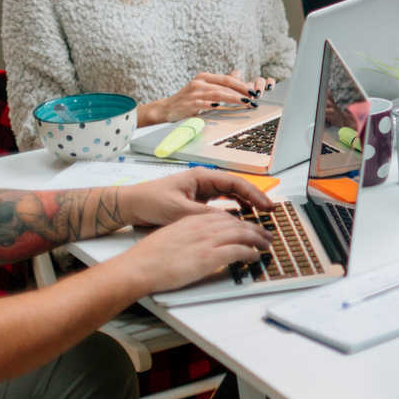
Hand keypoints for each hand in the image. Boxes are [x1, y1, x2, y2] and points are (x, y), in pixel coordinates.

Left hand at [119, 168, 272, 226]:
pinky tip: (240, 216)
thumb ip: (205, 215)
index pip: (235, 182)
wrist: (129, 205)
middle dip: (254, 198)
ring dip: (246, 203)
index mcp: (202, 177)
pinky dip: (233, 208)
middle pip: (237, 187)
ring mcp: (201, 191)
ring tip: (259, 215)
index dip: (254, 193)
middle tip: (269, 210)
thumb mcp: (178, 210)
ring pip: (231, 194)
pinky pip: (221, 202)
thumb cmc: (149, 202)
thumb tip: (228, 221)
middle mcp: (204, 181)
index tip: (266, 205)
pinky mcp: (196, 201)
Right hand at [119, 212, 270, 294]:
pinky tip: (256, 256)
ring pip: (243, 234)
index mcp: (191, 221)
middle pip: (237, 223)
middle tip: (265, 235)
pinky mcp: (210, 257)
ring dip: (258, 239)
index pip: (223, 217)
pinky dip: (251, 253)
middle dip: (254, 229)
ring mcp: (207, 241)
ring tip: (266, 245)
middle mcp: (202, 227)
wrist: (138, 267)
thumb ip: (187, 236)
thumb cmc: (148, 257)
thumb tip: (196, 244)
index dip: (238, 222)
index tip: (246, 226)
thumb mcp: (170, 237)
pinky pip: (239, 251)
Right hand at [143, 73, 267, 124]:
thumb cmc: (189, 99)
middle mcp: (199, 82)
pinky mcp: (189, 103)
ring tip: (245, 102)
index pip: (226, 79)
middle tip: (254, 98)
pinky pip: (204, 104)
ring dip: (233, 98)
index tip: (253, 91)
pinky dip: (214, 104)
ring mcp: (194, 93)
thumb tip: (238, 75)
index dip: (241, 84)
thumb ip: (220, 84)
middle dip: (241, 91)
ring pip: (217, 93)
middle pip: (224, 85)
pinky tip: (223, 107)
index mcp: (204, 77)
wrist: (166, 108)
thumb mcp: (203, 88)